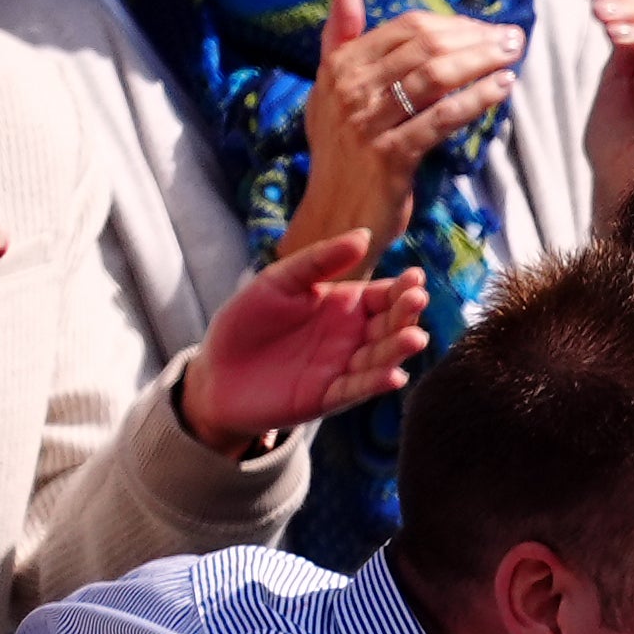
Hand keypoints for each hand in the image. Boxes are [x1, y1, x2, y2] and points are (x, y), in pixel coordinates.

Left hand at [181, 227, 426, 441]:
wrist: (216, 372)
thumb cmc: (246, 322)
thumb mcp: (278, 281)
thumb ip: (318, 261)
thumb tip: (364, 236)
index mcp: (344, 306)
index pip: (384, 296)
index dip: (402, 288)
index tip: (416, 279)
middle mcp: (352, 337)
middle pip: (389, 325)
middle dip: (406, 314)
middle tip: (417, 301)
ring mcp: (343, 367)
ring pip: (380, 358)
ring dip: (398, 349)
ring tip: (413, 338)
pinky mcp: (329, 397)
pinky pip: (356, 389)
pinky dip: (375, 384)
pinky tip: (393, 377)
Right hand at [286, 0, 523, 262]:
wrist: (336, 214)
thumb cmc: (344, 150)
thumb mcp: (333, 89)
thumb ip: (342, 37)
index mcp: (339, 65)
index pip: (406, 28)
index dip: (453, 23)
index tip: (487, 27)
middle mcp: (350, 89)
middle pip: (425, 48)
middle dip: (475, 38)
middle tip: (513, 36)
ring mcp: (368, 122)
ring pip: (435, 78)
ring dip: (481, 62)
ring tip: (514, 55)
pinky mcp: (390, 156)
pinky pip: (441, 119)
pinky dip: (475, 100)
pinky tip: (503, 88)